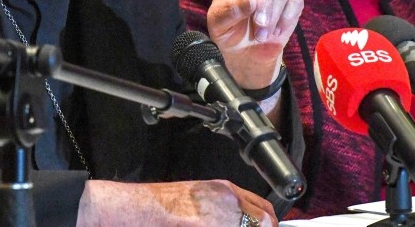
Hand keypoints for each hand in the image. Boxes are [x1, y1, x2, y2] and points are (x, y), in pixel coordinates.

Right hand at [77, 179, 277, 225]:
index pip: (263, 208)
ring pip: (257, 226)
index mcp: (226, 190)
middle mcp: (230, 201)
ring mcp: (225, 217)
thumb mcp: (199, 194)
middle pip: (267, 220)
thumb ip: (223, 205)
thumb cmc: (164, 203)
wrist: (146, 209)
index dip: (268, 223)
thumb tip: (237, 219)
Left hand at [207, 0, 302, 88]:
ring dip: (271, 18)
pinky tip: (273, 31)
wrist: (244, 52)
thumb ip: (230, 10)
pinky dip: (284, 21)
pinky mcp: (292, 0)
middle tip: (258, 25)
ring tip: (258, 33)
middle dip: (265, 1)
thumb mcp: (218, 22)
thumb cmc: (226, 30)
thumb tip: (251, 0)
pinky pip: (295, 5)